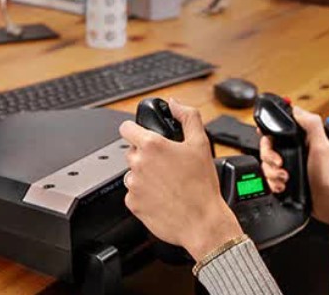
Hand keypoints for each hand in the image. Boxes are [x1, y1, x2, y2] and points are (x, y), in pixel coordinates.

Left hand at [120, 99, 243, 260]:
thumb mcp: (201, 144)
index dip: (134, 128)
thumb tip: (175, 104)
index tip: (141, 134)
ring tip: (167, 183)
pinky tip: (163, 197)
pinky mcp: (133, 204)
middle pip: (132, 151)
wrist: (202, 222)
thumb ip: (188, 117)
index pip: (126, 128)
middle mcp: (138, 163)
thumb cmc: (202, 186)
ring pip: (133, 173)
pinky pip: (134, 194)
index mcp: (152, 145)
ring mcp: (133, 185)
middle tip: (166, 164)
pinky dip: (144, 195)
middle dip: (145, 155)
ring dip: (144, 175)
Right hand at [259, 106, 328, 231]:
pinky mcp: (282, 179)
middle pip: (265, 147)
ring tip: (284, 177)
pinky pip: (267, 179)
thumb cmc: (327, 175)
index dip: (268, 133)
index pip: (276, 128)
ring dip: (272, 172)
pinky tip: (282, 186)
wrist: (326, 200)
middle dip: (269, 157)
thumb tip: (295, 109)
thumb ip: (311, 124)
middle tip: (280, 163)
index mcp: (299, 138)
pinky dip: (272, 183)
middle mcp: (291, 150)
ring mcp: (286, 165)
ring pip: (265, 164)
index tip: (269, 140)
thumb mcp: (321, 145)